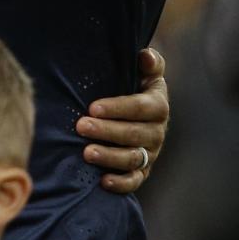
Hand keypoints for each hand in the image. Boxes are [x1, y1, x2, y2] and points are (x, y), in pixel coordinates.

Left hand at [77, 48, 169, 193]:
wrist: (135, 115)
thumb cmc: (132, 88)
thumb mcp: (143, 74)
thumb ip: (149, 63)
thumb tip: (145, 55)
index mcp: (157, 105)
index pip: (140, 107)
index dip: (117, 108)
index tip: (92, 107)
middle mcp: (157, 131)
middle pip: (134, 134)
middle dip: (107, 131)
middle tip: (81, 126)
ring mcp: (150, 153)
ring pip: (132, 158)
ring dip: (110, 157)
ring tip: (86, 152)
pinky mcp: (142, 172)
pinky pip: (134, 181)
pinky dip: (120, 183)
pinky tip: (102, 181)